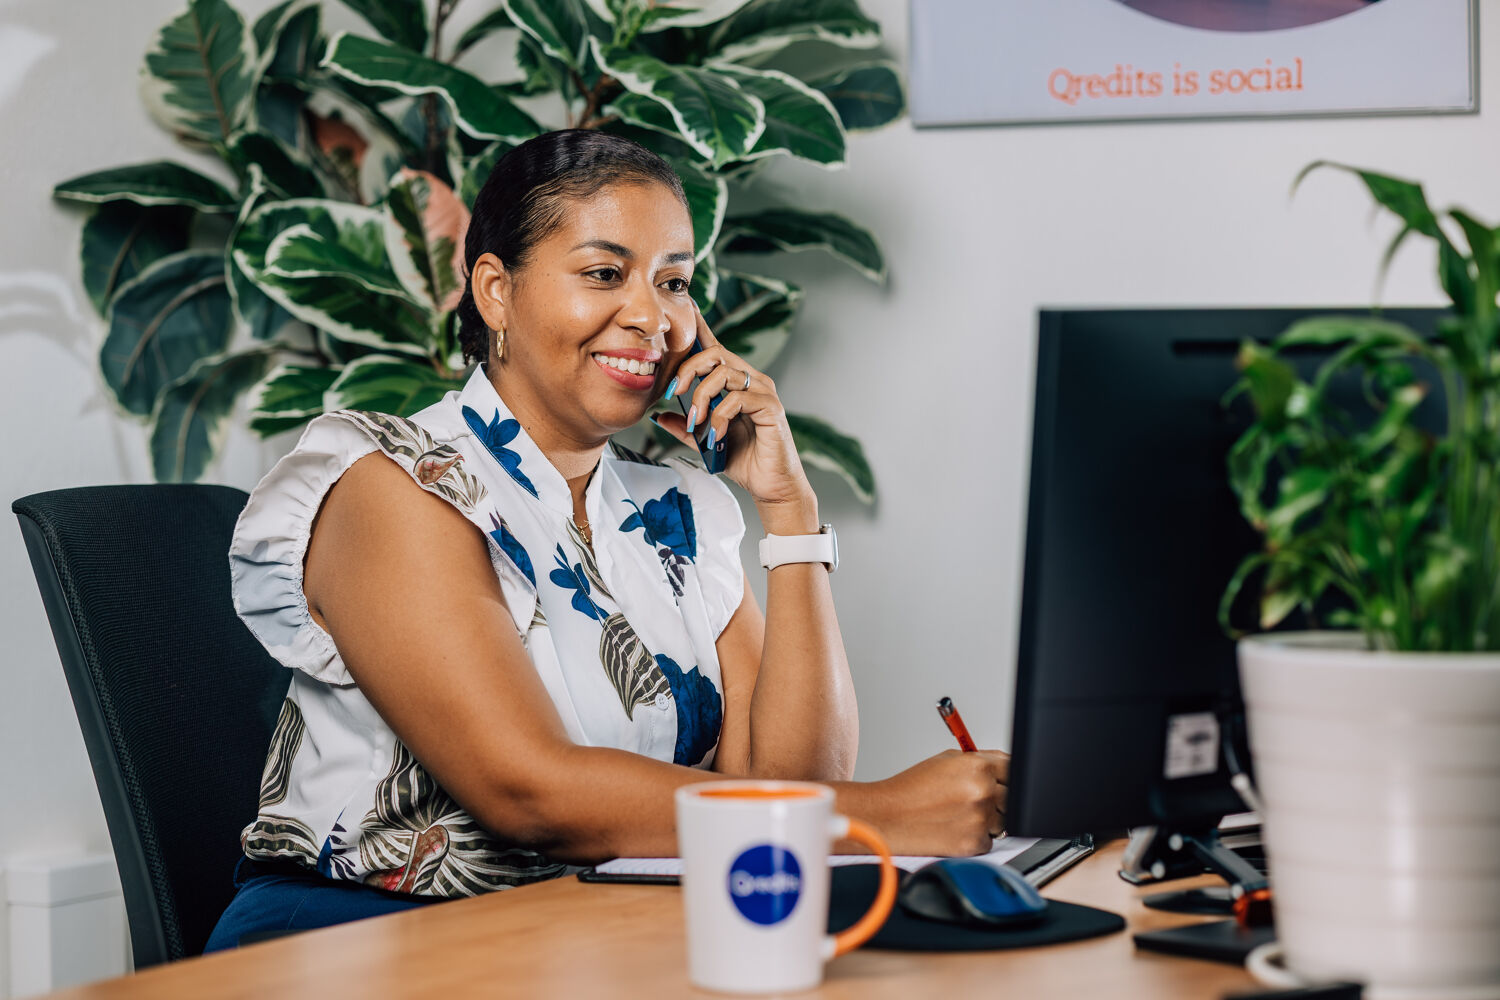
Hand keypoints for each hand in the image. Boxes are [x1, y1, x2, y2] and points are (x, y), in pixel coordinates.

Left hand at [655, 303, 813, 519]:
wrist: (770, 485)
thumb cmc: (744, 460)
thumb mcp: (705, 441)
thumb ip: (684, 427)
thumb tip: (657, 415)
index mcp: (736, 383)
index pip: (715, 348)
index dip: (699, 330)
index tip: (683, 313)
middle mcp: (751, 380)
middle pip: (715, 354)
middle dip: (688, 370)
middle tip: (672, 393)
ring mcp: (763, 392)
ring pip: (724, 373)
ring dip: (702, 397)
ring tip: (696, 422)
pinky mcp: (771, 408)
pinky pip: (737, 398)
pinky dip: (720, 416)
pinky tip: (715, 434)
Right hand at [846, 750, 1010, 856]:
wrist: (887, 816)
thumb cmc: (913, 788)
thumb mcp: (947, 761)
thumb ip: (980, 761)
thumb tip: (1006, 767)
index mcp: (978, 767)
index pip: (1014, 769)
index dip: (1007, 776)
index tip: (1004, 781)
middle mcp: (983, 792)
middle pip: (1013, 797)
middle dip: (998, 798)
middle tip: (974, 799)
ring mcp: (980, 820)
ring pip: (1003, 821)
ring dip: (988, 819)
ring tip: (958, 813)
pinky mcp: (974, 844)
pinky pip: (989, 841)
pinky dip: (975, 837)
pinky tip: (953, 828)